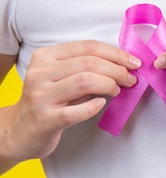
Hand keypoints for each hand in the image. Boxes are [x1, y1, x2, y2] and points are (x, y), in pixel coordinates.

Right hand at [6, 40, 140, 160]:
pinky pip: (76, 111)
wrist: (20, 130)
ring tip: (118, 90)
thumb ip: (85, 67)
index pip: (88, 47)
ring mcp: (41, 96)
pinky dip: (94, 106)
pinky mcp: (45, 119)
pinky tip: (101, 104)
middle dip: (117, 70)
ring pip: (84, 81)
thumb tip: (124, 64)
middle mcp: (40, 73)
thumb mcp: (61, 76)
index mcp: (45, 57)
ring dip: (109, 84)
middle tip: (131, 79)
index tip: (134, 62)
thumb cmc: (49, 100)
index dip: (116, 53)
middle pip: (89, 63)